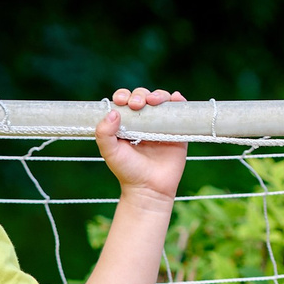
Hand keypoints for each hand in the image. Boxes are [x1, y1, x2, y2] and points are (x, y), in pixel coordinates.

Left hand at [95, 87, 187, 204]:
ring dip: (158, 95)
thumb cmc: (128, 172)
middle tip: (137, 105)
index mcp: (127, 123)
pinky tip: (175, 98)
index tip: (121, 101)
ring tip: (154, 101)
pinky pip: (179, 111)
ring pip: (161, 100)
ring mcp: (161, 125)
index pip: (125, 101)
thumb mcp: (110, 153)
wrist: (149, 189)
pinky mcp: (177, 131)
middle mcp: (144, 121)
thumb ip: (104, 134)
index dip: (123, 96)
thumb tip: (113, 112)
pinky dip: (178, 101)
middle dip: (140, 95)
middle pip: (143, 97)